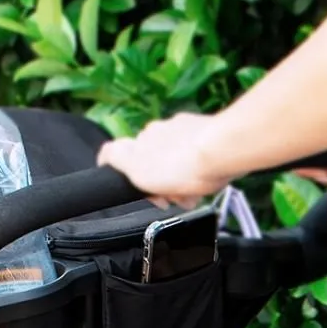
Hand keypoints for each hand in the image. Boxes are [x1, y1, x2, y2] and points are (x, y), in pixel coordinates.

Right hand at [96, 113, 238, 208]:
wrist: (220, 150)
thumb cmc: (182, 166)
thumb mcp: (138, 171)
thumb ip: (117, 160)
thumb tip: (106, 155)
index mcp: (136, 145)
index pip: (113, 152)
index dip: (116, 170)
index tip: (131, 186)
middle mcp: (153, 132)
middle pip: (148, 160)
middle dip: (160, 182)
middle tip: (174, 199)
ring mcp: (177, 128)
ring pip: (172, 157)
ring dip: (180, 177)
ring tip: (195, 193)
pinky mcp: (201, 128)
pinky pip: (193, 150)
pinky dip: (196, 165)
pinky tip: (207, 178)